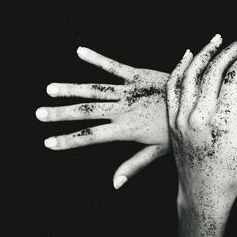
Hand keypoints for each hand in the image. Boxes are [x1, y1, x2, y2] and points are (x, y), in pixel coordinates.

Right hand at [35, 47, 169, 188]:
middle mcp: (122, 109)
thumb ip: (134, 165)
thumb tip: (114, 184)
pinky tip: (80, 51)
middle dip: (60, 113)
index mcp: (125, 129)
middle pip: (86, 111)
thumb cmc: (179, 130)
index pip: (90, 136)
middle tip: (39, 113)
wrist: (197, 102)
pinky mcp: (137, 75)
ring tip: (51, 89)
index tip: (48, 142)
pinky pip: (114, 66)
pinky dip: (97, 58)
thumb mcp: (157, 152)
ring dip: (71, 89)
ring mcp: (128, 91)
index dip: (68, 139)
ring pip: (94, 89)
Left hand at [166, 34, 236, 236]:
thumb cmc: (234, 174)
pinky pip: (172, 88)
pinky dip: (179, 69)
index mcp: (221, 122)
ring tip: (218, 39)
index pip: (235, 77)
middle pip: (212, 71)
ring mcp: (180, 117)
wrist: (202, 193)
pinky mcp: (172, 121)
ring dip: (204, 53)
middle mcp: (197, 116)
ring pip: (189, 74)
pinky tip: (188, 55)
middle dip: (230, 50)